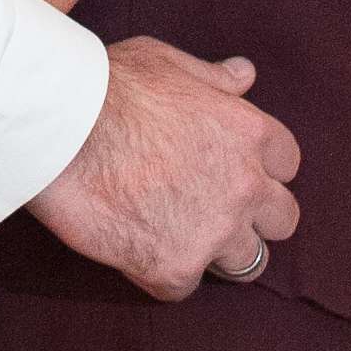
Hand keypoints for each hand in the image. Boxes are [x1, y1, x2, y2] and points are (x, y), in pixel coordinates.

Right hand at [29, 39, 304, 301]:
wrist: (64, 130)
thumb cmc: (108, 87)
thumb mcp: (167, 63)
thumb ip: (212, 78)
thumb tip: (244, 75)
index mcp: (249, 132)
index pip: (287, 163)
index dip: (261, 168)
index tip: (234, 171)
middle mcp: (245, 185)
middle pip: (282, 220)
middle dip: (254, 218)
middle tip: (214, 212)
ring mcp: (215, 231)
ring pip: (245, 262)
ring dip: (217, 253)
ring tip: (176, 238)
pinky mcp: (176, 267)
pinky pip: (183, 286)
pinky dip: (161, 273)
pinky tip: (134, 250)